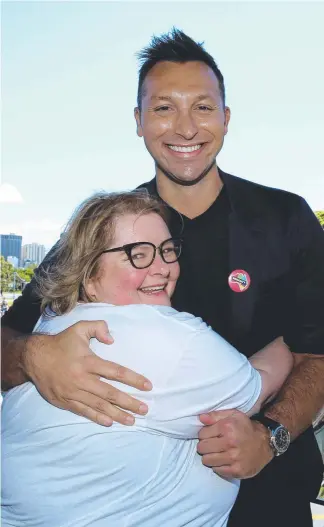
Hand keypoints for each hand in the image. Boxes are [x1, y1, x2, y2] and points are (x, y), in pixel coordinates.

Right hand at [23, 320, 151, 426]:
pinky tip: (110, 422)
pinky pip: (84, 411)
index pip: (116, 372)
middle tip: (144, 409)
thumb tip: (112, 339)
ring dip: (117, 414)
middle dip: (129, 402)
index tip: (147, 386)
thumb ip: (98, 327)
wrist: (34, 358)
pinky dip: (97, 417)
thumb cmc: (61, 343)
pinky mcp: (65, 401)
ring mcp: (73, 392)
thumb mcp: (79, 328)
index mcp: (88, 361)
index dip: (133, 379)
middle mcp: (82, 379)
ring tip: (132, 420)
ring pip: (98, 405)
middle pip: (110, 393)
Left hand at [197, 409, 273, 478]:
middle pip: (202, 448)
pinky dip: (218, 466)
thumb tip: (200, 418)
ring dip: (209, 457)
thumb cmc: (246, 427)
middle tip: (212, 445)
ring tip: (217, 453)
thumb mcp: (233, 415)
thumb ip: (215, 415)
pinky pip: (217, 470)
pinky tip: (224, 460)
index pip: (202, 434)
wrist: (266, 443)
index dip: (204, 434)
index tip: (210, 435)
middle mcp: (230, 443)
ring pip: (207, 460)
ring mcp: (233, 458)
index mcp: (227, 427)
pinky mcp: (237, 470)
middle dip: (204, 446)